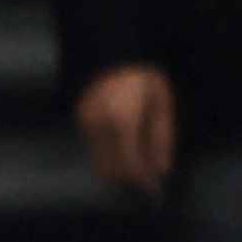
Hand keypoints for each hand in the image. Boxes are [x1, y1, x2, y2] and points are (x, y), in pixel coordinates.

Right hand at [73, 63, 176, 195]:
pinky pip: (95, 150)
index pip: (130, 166)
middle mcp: (99, 127)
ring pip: (99, 163)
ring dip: (118, 172)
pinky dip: (110, 158)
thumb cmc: (142, 77)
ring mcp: (86, 124)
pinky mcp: (80, 122)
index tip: (155, 190)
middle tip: (148, 183)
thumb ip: (161, 139)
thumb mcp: (161, 105)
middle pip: (110, 171)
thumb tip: (160, 169)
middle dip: (129, 182)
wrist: (108, 52)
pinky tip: (127, 152)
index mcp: (122, 122)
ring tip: (140, 169)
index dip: (143, 182)